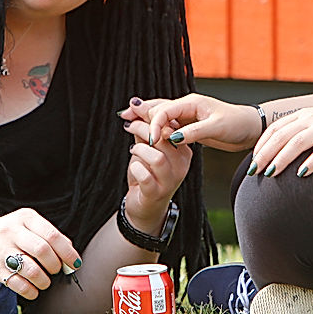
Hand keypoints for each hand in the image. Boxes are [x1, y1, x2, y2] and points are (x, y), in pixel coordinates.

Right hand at [0, 209, 80, 300]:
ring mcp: (2, 251)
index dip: (67, 252)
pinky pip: (19, 285)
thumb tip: (71, 256)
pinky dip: (31, 291)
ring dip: (44, 280)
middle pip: (43, 251)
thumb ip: (49, 237)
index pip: (52, 235)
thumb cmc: (10, 235)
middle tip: (56, 270)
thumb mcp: (27, 225)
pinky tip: (33, 290)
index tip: (75, 263)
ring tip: (44, 281)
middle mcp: (13, 232)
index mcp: (25, 218)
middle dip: (55, 265)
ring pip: (32, 270)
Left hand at [121, 113, 192, 232]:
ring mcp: (170, 180)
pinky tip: (134, 168)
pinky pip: (145, 175)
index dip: (154, 118)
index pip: (173, 128)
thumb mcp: (147, 149)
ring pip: (157, 157)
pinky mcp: (156, 193)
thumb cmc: (147, 175)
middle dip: (143, 129)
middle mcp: (181, 166)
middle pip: (164, 139)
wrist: (145, 206)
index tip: (138, 113)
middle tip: (129, 126)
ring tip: (133, 150)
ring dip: (140, 150)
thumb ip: (145, 130)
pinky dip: (135, 167)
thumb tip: (136, 107)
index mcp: (183, 152)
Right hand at [122, 93, 261, 152]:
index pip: (165, 110)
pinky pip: (169, 125)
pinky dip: (156, 127)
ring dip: (146, 117)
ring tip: (128, 119)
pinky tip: (149, 132)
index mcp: (191, 103)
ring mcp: (187, 116)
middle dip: (141, 112)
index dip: (155, 124)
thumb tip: (172, 138)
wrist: (249, 128)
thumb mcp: (216, 128)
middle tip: (123, 117)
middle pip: (158, 108)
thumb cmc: (236, 124)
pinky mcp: (190, 126)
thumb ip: (194, 132)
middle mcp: (187, 106)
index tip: (151, 141)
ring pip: (162, 115)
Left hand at [249, 101, 312, 177]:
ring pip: (298, 142)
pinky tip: (302, 174)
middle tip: (254, 172)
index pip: (275, 128)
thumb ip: (302, 133)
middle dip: (266, 154)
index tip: (252, 162)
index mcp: (305, 115)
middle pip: (282, 136)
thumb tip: (280, 154)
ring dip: (283, 158)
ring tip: (272, 174)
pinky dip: (311, 162)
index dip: (261, 145)